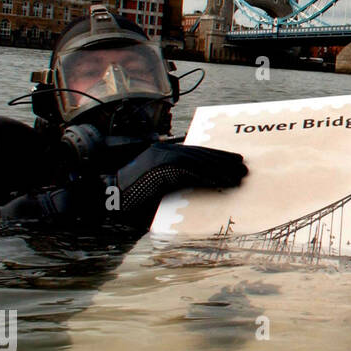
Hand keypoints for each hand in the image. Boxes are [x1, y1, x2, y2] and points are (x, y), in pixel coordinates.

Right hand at [112, 143, 247, 224]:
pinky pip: (190, 172)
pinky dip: (208, 177)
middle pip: (200, 153)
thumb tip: (207, 183)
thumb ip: (180, 181)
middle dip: (223, 160)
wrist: (107, 201)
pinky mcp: (160, 168)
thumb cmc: (132, 200)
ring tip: (238, 176)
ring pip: (198, 161)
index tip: (233, 160)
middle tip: (243, 167)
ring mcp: (160, 157)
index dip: (216, 156)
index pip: (194, 152)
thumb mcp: (161, 186)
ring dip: (220, 169)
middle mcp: (162, 150)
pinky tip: (222, 182)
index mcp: (162, 151)